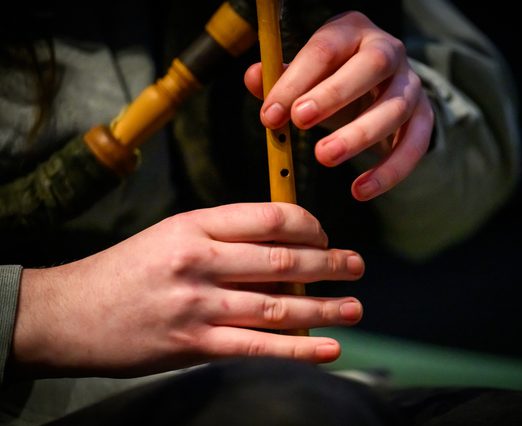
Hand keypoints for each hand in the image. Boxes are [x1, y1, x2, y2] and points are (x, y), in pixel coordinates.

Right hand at [11, 203, 363, 378]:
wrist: (69, 313)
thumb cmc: (124, 271)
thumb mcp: (170, 235)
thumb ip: (221, 237)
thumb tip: (279, 247)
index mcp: (195, 225)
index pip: (269, 217)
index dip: (309, 225)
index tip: (324, 235)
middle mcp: (200, 260)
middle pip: (283, 260)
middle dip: (330, 265)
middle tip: (357, 266)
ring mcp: (198, 305)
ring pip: (278, 305)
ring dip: (325, 308)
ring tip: (354, 307)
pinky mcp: (193, 344)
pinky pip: (258, 346)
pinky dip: (299, 349)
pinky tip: (329, 347)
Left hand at [245, 11, 433, 200]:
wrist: (373, 91)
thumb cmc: (330, 81)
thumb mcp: (304, 77)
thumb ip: (279, 79)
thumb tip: (254, 78)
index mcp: (352, 31)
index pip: (325, 49)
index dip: (297, 80)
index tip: (272, 113)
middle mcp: (388, 51)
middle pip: (371, 66)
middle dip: (334, 94)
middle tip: (299, 122)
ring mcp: (410, 84)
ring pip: (395, 107)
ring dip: (359, 134)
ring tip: (324, 157)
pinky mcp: (424, 117)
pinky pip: (416, 144)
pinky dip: (390, 170)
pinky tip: (360, 189)